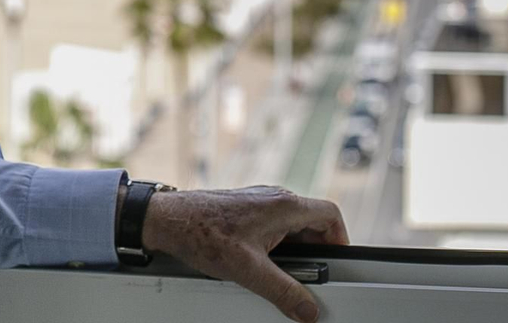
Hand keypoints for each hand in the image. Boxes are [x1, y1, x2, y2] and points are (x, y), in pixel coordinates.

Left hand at [140, 184, 348, 322]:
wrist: (167, 219)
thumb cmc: (201, 233)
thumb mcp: (248, 270)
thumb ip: (283, 292)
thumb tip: (307, 309)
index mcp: (283, 205)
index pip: (331, 215)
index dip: (341, 240)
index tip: (337, 263)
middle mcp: (274, 198)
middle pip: (313, 223)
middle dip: (316, 252)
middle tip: (308, 277)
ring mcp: (259, 203)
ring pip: (292, 227)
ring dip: (294, 251)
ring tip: (281, 274)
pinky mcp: (245, 210)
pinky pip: (274, 227)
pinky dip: (276, 247)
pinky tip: (260, 264)